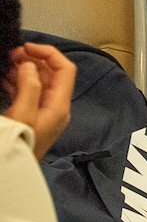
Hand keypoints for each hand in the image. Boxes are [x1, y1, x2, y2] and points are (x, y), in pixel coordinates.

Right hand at [5, 43, 75, 159]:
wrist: (9, 174)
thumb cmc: (15, 146)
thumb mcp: (20, 115)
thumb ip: (28, 88)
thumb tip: (31, 65)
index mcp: (59, 106)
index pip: (65, 70)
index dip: (49, 53)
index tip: (26, 47)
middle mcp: (55, 108)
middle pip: (52, 75)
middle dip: (34, 59)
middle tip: (12, 54)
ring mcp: (44, 114)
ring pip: (38, 83)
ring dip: (25, 69)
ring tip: (7, 62)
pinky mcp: (31, 118)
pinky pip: (28, 94)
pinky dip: (18, 82)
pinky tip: (4, 78)